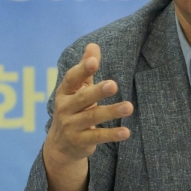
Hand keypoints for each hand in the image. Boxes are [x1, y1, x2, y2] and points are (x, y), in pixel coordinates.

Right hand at [43, 43, 132, 190]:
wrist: (61, 145)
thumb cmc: (74, 109)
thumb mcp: (77, 89)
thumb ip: (86, 69)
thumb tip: (93, 45)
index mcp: (64, 92)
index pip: (72, 79)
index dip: (82, 70)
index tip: (94, 61)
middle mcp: (65, 109)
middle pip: (83, 99)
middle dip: (97, 92)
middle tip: (114, 84)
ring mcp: (72, 126)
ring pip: (92, 117)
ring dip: (111, 112)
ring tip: (129, 107)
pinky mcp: (81, 141)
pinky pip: (98, 137)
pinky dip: (112, 134)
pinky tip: (126, 132)